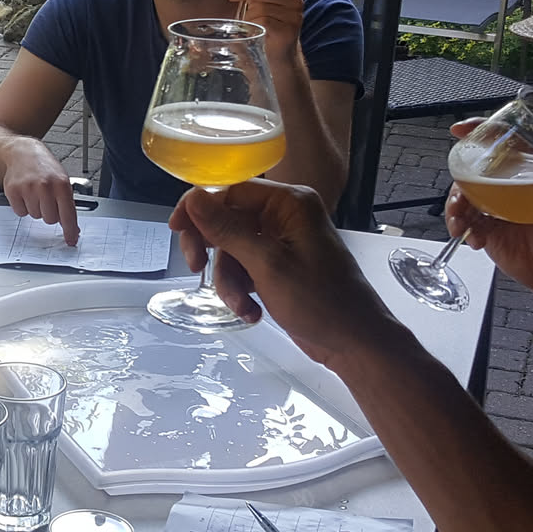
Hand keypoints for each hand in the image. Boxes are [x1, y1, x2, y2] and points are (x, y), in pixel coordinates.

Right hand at [0, 140, 79, 244]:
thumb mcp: (62, 180)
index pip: (68, 214)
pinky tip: (25, 193)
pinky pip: (21, 212)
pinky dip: (23, 206)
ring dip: (35, 208)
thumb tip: (73, 227)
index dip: (70, 230)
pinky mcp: (13, 190)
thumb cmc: (45, 167)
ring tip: (35, 192)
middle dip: (49, 213)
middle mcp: (45, 186)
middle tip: (46, 199)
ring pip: (35, 216)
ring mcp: (28, 188)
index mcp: (61, 184)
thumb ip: (67, 203)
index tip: (71, 240)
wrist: (23, 152)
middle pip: (50, 219)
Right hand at [169, 179, 388, 364]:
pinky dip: (242, 290)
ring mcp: (282, 242)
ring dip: (229, 280)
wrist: (355, 342)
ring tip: (242, 306)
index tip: (176, 229)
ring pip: (232, 250)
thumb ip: (226, 230)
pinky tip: (252, 312)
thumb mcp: (267, 265)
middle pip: (227, 220)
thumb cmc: (321, 301)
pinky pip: (245, 268)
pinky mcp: (279, 266)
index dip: (199, 208)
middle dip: (212, 250)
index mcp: (289, 202)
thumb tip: (192, 197)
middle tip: (195, 269)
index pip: (230, 189)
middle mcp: (285, 215)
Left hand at [227, 0, 307, 54]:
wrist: (279, 53)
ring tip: (245, 17)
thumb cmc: (267, 24)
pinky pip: (264, 21)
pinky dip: (253, 23)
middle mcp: (296, 1)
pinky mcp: (288, 31)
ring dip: (248, 12)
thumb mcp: (262, 1)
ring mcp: (294, 16)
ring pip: (262, 6)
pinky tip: (251, 27)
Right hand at [439, 119, 532, 296]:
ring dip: (455, 208)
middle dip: (459, 180)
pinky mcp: (487, 230)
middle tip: (459, 199)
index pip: (505, 143)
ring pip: (465, 197)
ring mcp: (495, 208)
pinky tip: (473, 241)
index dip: (481, 131)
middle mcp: (509, 187)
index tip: (462, 129)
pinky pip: (466, 223)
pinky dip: (463, 229)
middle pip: (475, 171)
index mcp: (530, 174)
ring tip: (459, 224)